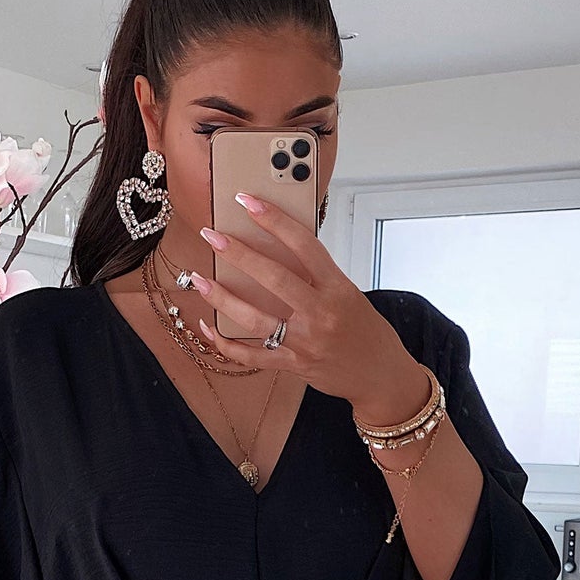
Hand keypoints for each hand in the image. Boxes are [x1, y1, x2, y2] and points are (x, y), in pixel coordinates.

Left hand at [190, 192, 432, 425]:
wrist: (381, 377)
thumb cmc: (367, 332)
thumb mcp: (349, 295)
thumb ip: (318, 277)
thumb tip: (279, 252)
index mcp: (338, 289)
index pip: (304, 245)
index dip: (275, 220)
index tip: (249, 202)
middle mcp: (321, 314)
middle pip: (274, 278)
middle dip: (239, 254)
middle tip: (213, 235)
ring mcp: (305, 342)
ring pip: (255, 319)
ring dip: (222, 297)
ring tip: (198, 279)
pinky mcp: (293, 364)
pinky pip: (252, 356)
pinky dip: (226, 344)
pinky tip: (208, 328)